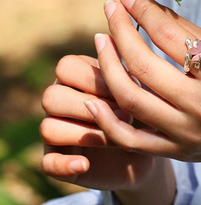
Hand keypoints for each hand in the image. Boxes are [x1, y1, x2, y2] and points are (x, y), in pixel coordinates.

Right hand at [41, 55, 174, 204]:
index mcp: (77, 79)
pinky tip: (84, 165)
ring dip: (84, 135)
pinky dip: (63, 165)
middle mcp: (63, 102)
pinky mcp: (60, 160)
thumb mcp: (137, 92)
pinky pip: (47, 163)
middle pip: (50, 97)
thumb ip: (120, 72)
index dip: (93, 80)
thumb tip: (102, 39)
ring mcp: (59, 131)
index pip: (66, 67)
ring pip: (48, 127)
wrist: (147, 148)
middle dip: (88, 109)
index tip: (122, 92)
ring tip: (115, 139)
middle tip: (123, 116)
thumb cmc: (141, 111)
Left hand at [85, 0, 200, 188]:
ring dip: (108, 64)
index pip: (170, 35)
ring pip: (131, 98)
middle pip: (143, 65)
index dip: (144, 10)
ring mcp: (188, 134)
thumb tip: (150, 6)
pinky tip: (93, 99)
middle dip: (120, 29)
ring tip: (102, 39)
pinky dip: (107, 120)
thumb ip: (188, 32)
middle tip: (111, 9)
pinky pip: (131, 140)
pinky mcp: (178, 152)